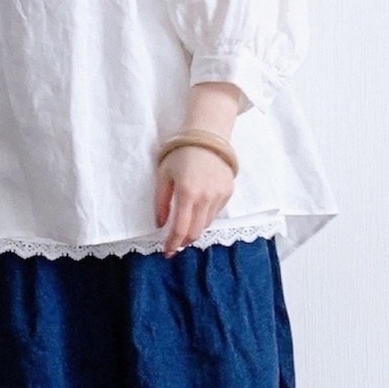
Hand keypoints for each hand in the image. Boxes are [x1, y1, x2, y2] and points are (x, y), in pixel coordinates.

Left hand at [155, 143, 235, 258]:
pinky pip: (215, 213)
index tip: (167, 252)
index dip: (173, 244)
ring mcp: (219, 196)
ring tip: (184, 226)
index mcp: (187, 193)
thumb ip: (161, 202)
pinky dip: (204, 217)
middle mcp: (205, 197)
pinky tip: (197, 210)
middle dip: (183, 241)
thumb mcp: (164, 175)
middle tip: (174, 243)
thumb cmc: (181, 153)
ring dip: (194, 230)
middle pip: (195, 232)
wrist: (207, 135)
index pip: (180, 229)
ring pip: (206, 225)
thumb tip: (160, 224)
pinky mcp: (228, 192)